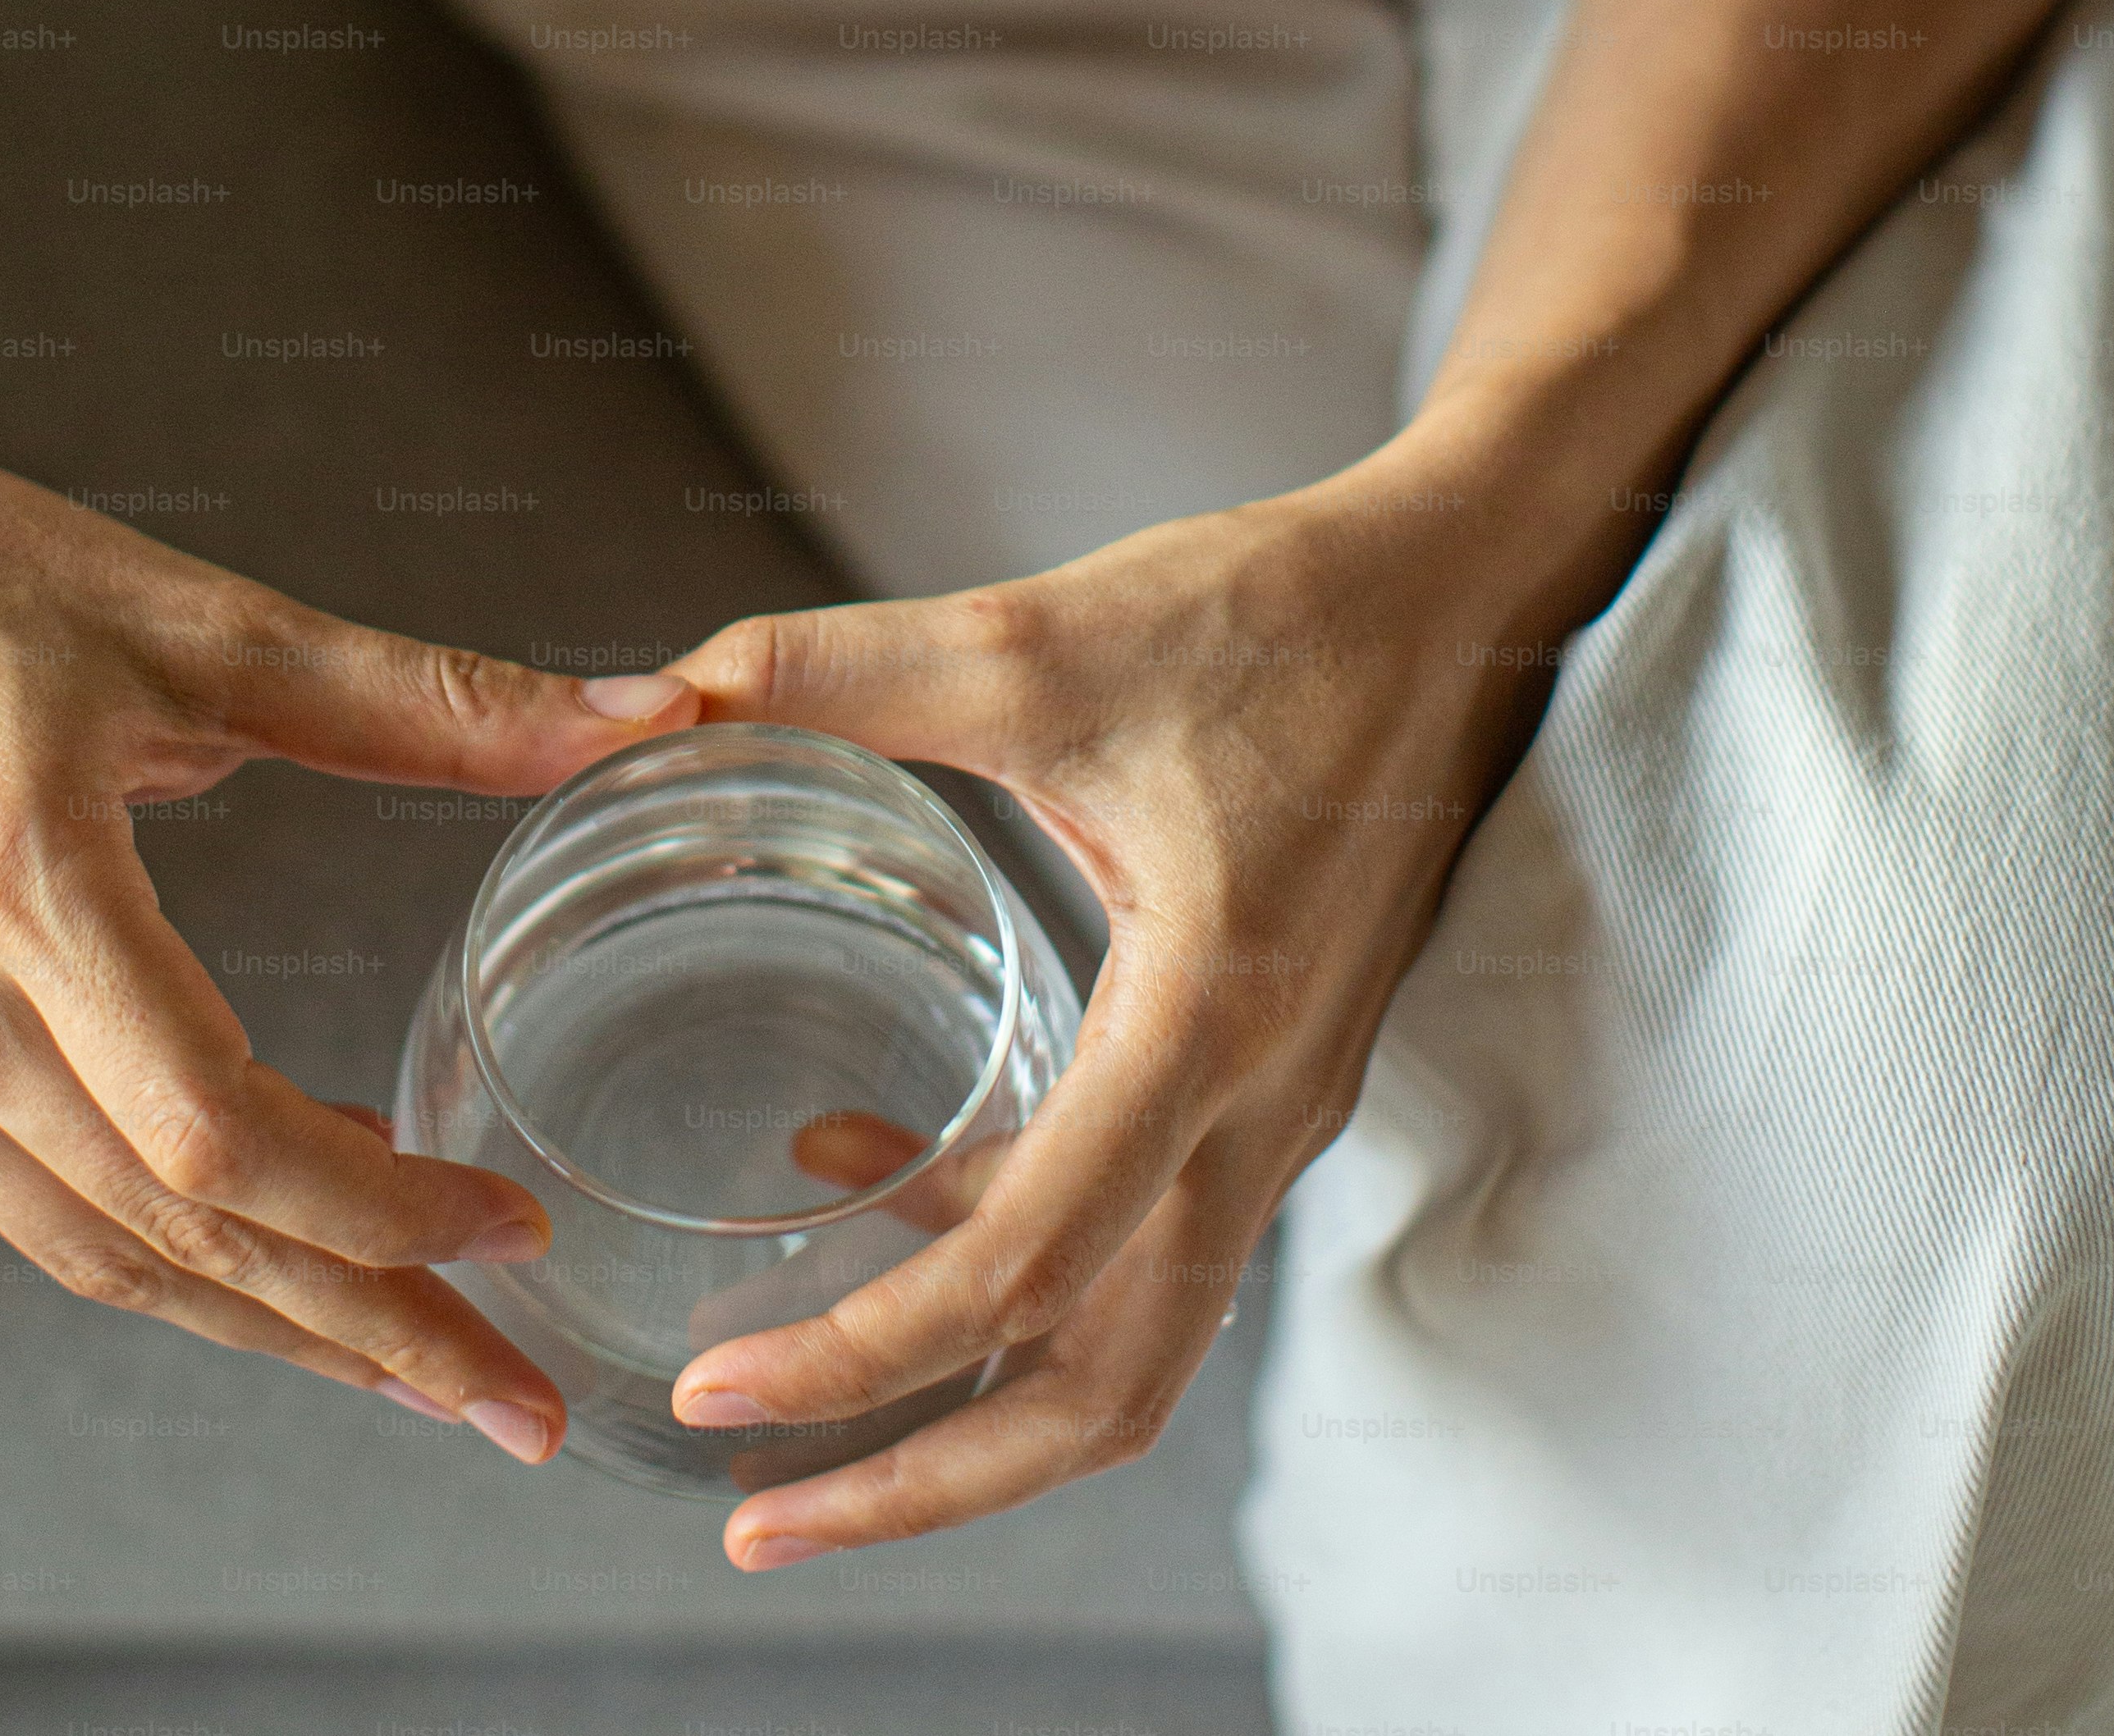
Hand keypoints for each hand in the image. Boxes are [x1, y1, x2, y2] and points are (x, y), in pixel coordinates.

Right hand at [0, 426, 695, 1461]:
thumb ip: (432, 703)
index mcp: (15, 878)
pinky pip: (29, 1202)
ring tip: (413, 1368)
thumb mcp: (205, 623)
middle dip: (357, 1333)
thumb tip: (643, 720)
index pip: (213, 1130)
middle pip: (167, 1234)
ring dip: (264, 1321)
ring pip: (92, 1251)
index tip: (509, 1231)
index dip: (376, 1209)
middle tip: (508, 1405)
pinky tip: (274, 1242)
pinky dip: (162, 1244)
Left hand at [660, 432, 1565, 1560]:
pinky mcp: (1263, 1076)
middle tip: (758, 1522)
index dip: (865, 1356)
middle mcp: (1261, 1104)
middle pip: (1104, 1387)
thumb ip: (832, 672)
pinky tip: (859, 1155)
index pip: (1029, 1263)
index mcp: (1208, 1020)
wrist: (1468, 591)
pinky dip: (1003, 1246)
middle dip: (927, 1481)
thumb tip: (644, 699)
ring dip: (970, 1396)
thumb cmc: (1281, 614)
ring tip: (794, 1404)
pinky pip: (1138, 1228)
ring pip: (1131, 1336)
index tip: (719, 1390)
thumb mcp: (1038, 641)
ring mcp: (1276, 1106)